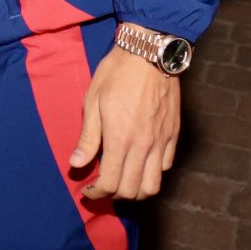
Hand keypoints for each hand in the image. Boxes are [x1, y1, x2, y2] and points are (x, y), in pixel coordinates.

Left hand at [73, 44, 180, 199]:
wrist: (149, 54)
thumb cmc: (116, 74)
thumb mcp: (93, 101)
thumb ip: (88, 138)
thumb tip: (77, 164)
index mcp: (120, 139)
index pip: (110, 183)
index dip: (96, 193)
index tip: (88, 190)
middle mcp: (144, 146)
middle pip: (132, 191)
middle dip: (115, 195)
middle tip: (103, 186)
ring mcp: (161, 142)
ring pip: (153, 185)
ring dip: (137, 190)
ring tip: (123, 181)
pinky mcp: (173, 134)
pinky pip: (166, 166)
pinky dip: (153, 172)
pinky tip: (141, 162)